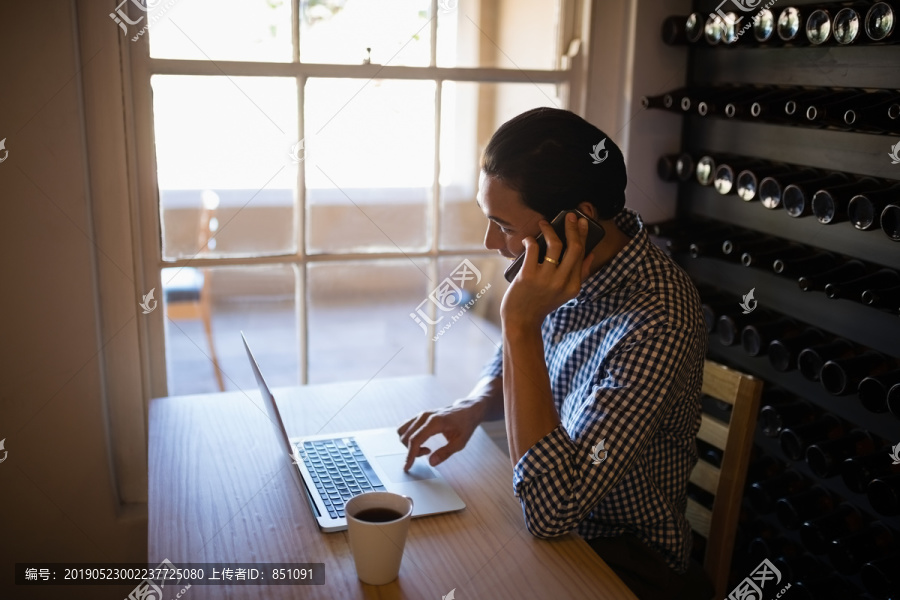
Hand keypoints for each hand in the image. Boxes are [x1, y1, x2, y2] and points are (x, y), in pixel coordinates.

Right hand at [397, 401, 482, 471]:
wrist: (466, 411)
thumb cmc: (465, 425)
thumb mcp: (460, 442)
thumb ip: (445, 453)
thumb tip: (431, 462)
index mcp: (435, 422)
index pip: (415, 439)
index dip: (410, 455)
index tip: (407, 466)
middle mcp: (425, 416)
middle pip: (407, 437)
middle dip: (413, 450)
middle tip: (428, 453)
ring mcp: (421, 414)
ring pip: (403, 431)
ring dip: (408, 443)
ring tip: (424, 448)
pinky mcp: (419, 416)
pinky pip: (405, 426)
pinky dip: (408, 437)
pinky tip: (421, 440)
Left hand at [500, 213, 592, 329]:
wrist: (521, 321)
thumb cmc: (541, 304)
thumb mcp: (566, 293)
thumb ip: (580, 274)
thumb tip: (591, 254)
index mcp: (574, 286)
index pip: (582, 254)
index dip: (583, 235)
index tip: (582, 221)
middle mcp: (562, 282)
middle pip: (574, 247)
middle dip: (573, 228)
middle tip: (569, 215)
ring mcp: (546, 279)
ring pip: (555, 245)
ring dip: (550, 229)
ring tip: (544, 223)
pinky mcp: (529, 276)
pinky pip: (533, 249)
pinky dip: (531, 240)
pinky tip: (529, 239)